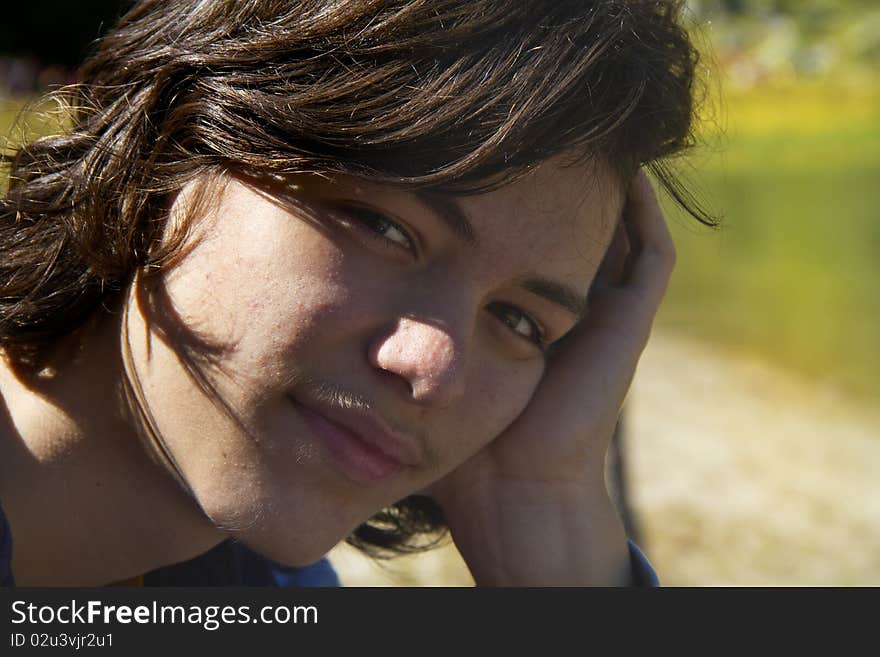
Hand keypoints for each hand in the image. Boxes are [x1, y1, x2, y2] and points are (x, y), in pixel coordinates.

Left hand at [428, 172, 674, 584]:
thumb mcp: (434, 361)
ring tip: (578, 134)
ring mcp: (607, 313)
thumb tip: (362, 300)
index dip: (518, 199)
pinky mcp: (630, 320)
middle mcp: (575, 308)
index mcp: (535, 315)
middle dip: (560, 182)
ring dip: (602, 184)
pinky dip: (641, 208)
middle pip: (578, 226)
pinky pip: (649, 251)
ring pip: (619, 229)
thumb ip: (412, 328)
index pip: (536, 240)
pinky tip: (619, 165)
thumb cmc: (462, 433)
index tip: (488, 158)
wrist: (511, 486)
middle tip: (536, 132)